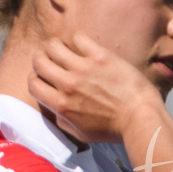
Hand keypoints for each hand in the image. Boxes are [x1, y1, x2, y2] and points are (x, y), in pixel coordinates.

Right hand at [28, 33, 162, 144]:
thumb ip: (61, 119)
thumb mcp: (80, 133)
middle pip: (39, 61)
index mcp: (61, 105)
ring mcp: (83, 68)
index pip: (32, 84)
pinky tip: (85, 48)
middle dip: (42, 60)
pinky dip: (78, 40)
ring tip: (66, 52)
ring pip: (54, 46)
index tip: (45, 78)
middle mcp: (68, 84)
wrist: (140, 117)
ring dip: (57, 48)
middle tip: (53, 62)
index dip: (36, 79)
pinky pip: (78, 38)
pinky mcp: (100, 56)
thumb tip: (52, 105)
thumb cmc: (112, 129)